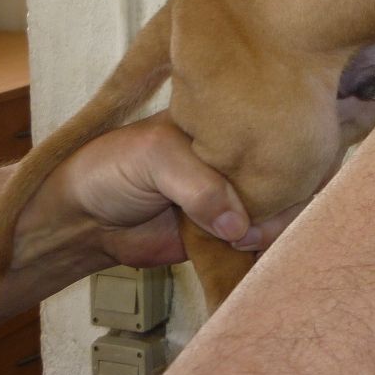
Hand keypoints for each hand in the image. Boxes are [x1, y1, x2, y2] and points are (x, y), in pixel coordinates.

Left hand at [14, 112, 307, 270]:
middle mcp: (241, 156)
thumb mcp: (155, 158)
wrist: (83, 220)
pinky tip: (254, 250)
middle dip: (287, 195)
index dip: (289, 148)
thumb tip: (241, 225)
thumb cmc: (112, 169)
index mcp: (227, 124)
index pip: (276, 129)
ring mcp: (238, 194)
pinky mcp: (231, 231)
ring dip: (274, 227)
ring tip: (244, 238)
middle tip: (255, 219)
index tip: (285, 173)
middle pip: (291, 171)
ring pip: (283, 207)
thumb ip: (200, 186)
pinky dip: (264, 249)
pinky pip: (261, 239)